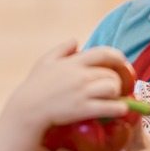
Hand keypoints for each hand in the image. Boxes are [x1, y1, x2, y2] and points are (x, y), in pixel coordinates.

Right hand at [14, 42, 130, 127]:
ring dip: (117, 93)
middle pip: (111, 74)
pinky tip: (121, 110)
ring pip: (112, 88)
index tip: (122, 63)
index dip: (117, 57)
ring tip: (113, 98)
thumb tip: (76, 40)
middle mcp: (80, 75)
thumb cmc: (35, 85)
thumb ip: (62, 49)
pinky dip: (119, 108)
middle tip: (115, 87)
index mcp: (73, 62)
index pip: (103, 53)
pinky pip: (109, 107)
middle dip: (117, 80)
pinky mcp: (83, 108)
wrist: (27, 109)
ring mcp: (82, 92)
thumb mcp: (45, 62)